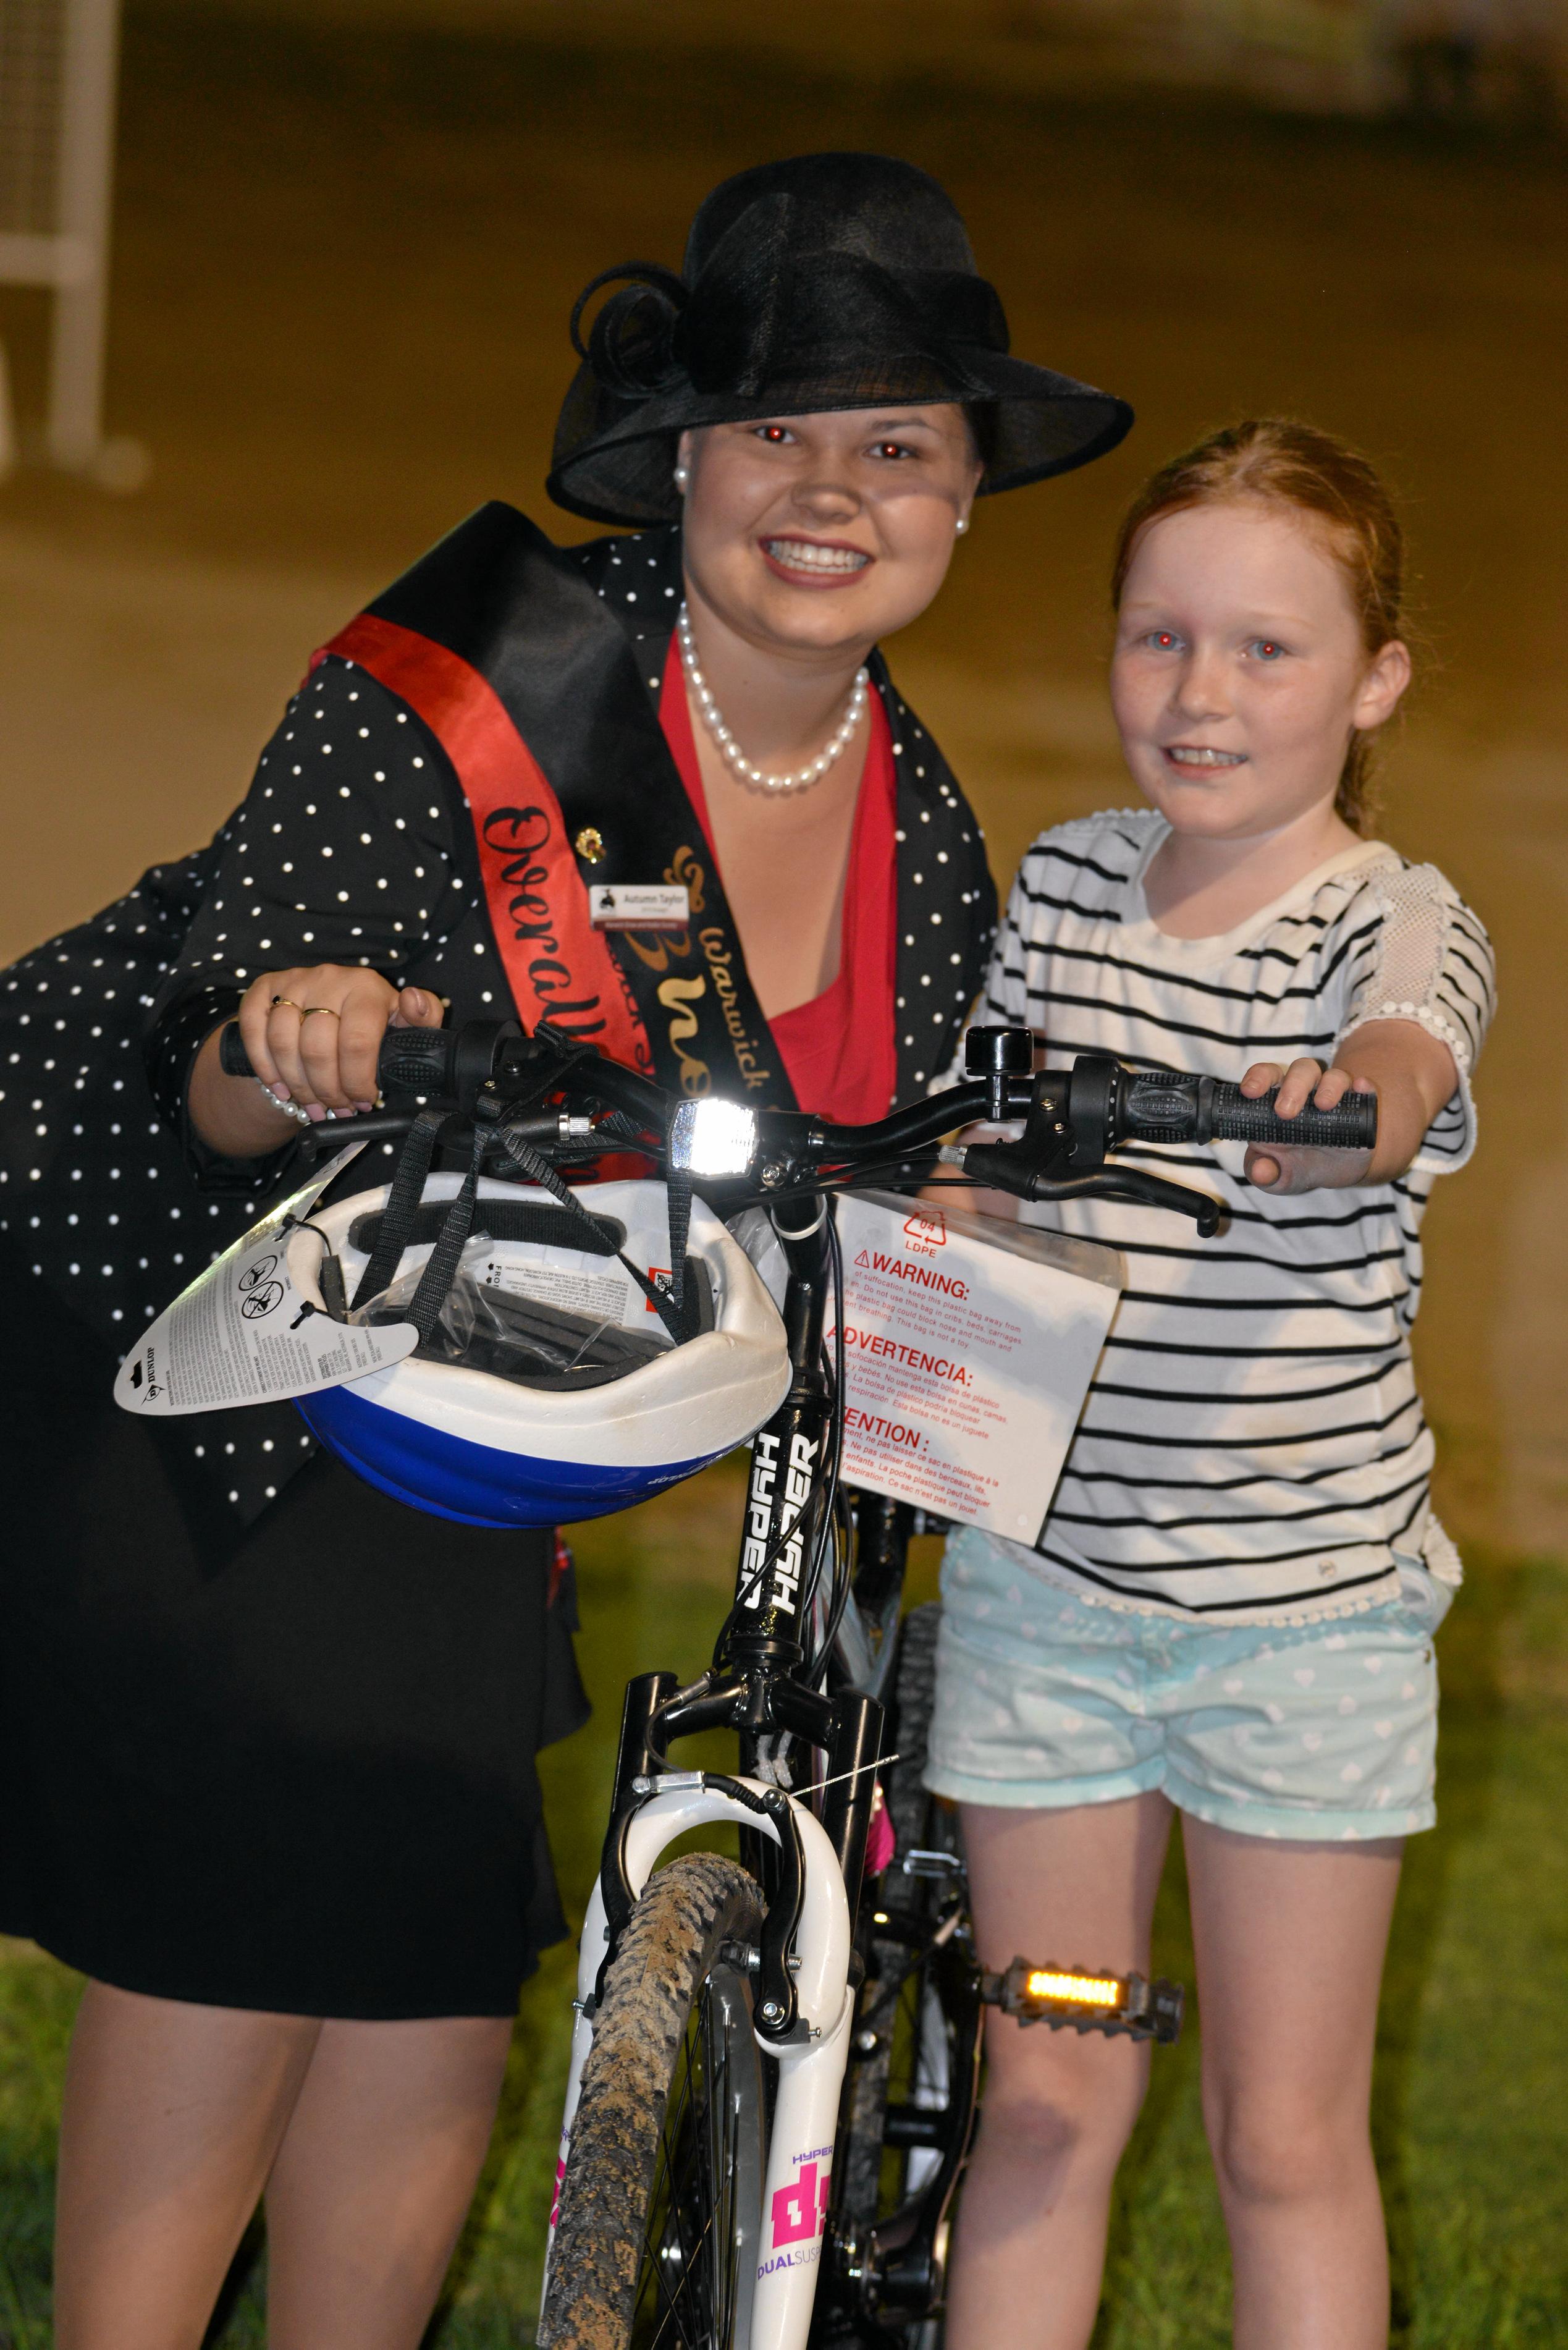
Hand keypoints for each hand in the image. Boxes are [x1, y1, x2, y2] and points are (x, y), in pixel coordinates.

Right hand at [240, 966, 444, 1120]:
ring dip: (297, 1085)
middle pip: (317, 1048)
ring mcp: (293, 982)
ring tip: (313, 1105)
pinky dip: (265, 1065)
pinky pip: (254, 1029)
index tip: (364, 1101)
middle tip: (338, 1109)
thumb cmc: (374, 1024)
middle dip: (328, 1091)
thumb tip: (415, 1001)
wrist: (328, 1006)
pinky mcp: (264, 989)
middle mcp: (328, 978)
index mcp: (367, 987)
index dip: (357, 1081)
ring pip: (284, 1043)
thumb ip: (424, 1016)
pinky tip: (281, 1089)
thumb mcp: (406, 1023)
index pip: (357, 1042)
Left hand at [1239, 1056, 1375, 1194]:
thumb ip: (1263, 1172)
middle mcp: (1307, 1090)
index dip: (1258, 1078)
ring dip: (1328, 1086)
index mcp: (1277, 1099)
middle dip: (1293, 1087)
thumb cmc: (1295, 1166)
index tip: (1249, 1092)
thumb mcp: (1276, 1176)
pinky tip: (1361, 1088)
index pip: (1267, 1076)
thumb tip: (1261, 1172)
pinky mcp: (1361, 1106)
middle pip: (1301, 1071)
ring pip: (1333, 1076)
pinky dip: (1363, 1086)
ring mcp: (1335, 1095)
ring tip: (1323, 1106)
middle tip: (1285, 1112)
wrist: (1334, 1176)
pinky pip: (1364, 1088)